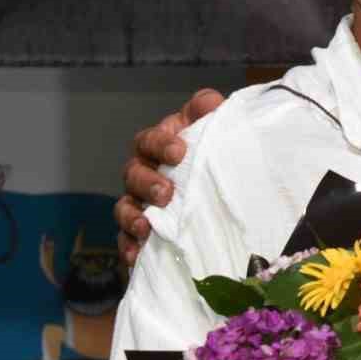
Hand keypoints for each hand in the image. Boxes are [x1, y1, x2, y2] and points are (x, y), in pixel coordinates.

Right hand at [115, 88, 225, 263]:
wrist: (236, 194)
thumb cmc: (221, 154)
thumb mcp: (220, 129)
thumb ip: (211, 112)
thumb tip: (210, 103)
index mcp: (162, 145)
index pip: (148, 140)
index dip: (159, 143)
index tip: (179, 151)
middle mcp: (146, 172)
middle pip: (132, 174)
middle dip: (146, 183)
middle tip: (166, 193)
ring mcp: (142, 203)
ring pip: (125, 207)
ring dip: (132, 217)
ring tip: (146, 227)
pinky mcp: (145, 233)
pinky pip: (127, 241)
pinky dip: (129, 248)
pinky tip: (136, 256)